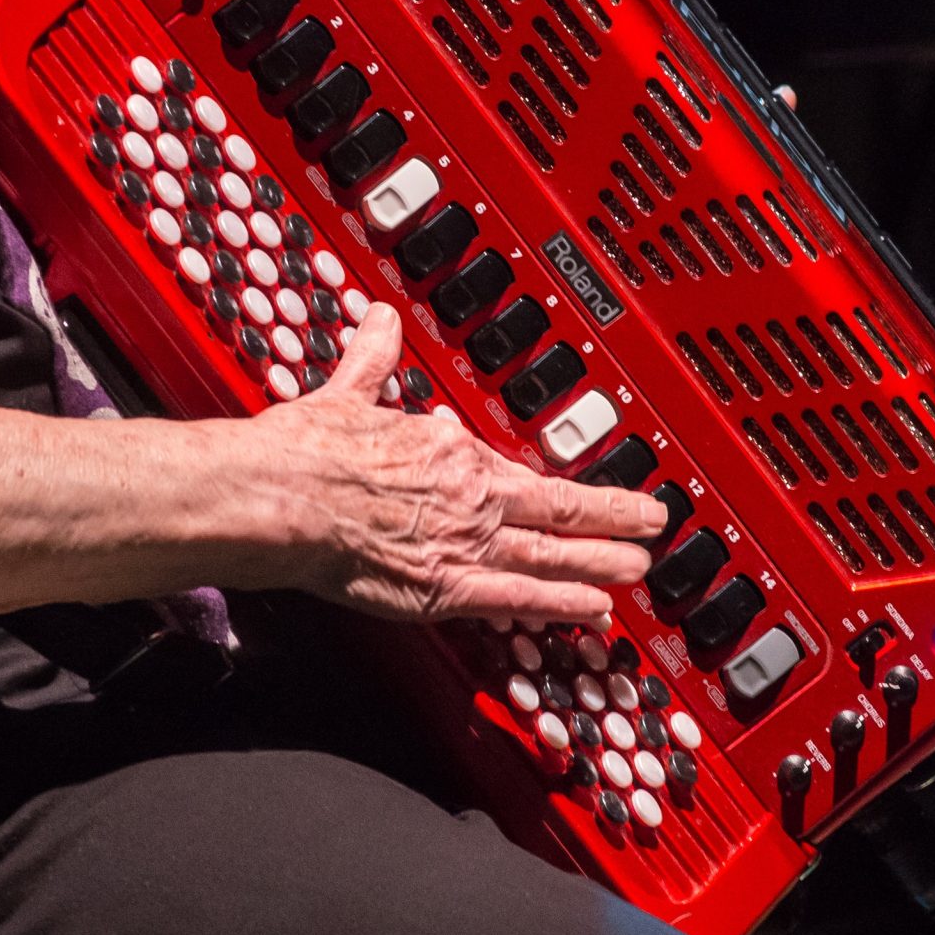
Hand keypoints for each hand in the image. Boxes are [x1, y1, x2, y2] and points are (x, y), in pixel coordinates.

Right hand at [247, 306, 663, 626]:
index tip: (573, 483)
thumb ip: (373, 360)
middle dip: (612, 516)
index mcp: (447, 447)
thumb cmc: (305, 453)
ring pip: (554, 554)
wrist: (281, 497)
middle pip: (558, 508)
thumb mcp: (348, 393)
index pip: (513, 466)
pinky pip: (521, 600)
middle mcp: (469, 495)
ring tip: (639, 569)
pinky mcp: (446, 588)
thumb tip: (380, 323)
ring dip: (604, 561)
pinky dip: (563, 605)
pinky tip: (593, 611)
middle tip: (652, 523)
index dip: (551, 478)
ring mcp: (464, 543)